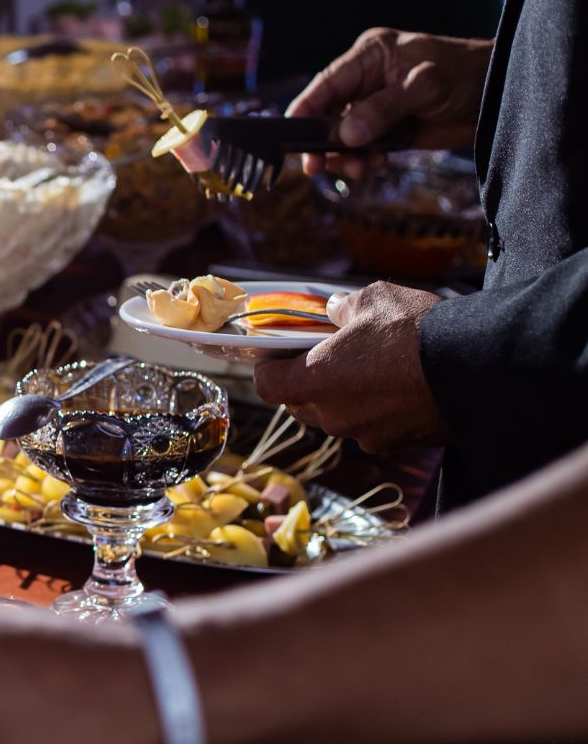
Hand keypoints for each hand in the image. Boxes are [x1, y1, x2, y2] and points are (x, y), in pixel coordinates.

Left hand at [250, 282, 449, 453]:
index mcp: (314, 380)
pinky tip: (398, 389)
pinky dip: (377, 412)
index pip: (267, 386)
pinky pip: (374, 428)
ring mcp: (366, 434)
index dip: (268, 369)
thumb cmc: (416, 330)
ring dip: (344, 399)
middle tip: (324, 359)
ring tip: (367, 371)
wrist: (475, 367)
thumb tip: (335, 310)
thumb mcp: (373, 299)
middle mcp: (333, 416)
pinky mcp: (398, 444)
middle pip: (301, 405)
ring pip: (339, 418)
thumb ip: (343, 307)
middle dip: (306, 383)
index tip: (276, 355)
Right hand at [286, 28, 489, 179]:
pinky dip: (363, 161)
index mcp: (369, 56)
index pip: (324, 83)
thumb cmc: (467, 73)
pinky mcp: (390, 129)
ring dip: (344, 157)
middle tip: (316, 167)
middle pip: (327, 114)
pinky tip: (376, 166)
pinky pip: (363, 149)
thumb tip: (345, 135)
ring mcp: (377, 107)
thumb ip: (383, 108)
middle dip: (321, 142)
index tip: (289, 137)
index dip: (304, 110)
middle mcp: (366, 81)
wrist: (502, 94)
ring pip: (342, 137)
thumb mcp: (425, 85)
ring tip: (360, 169)